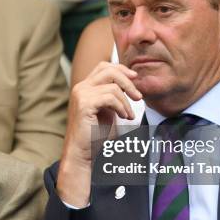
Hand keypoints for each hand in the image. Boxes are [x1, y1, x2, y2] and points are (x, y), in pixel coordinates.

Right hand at [57, 62, 141, 206]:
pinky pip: (111, 97)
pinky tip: (124, 117)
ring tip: (129, 115)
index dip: (121, 69)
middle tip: (138, 97)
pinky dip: (122, 107)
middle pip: (109, 70)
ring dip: (126, 101)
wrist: (82, 152)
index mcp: (85, 87)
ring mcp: (81, 94)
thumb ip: (114, 96)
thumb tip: (131, 84)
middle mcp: (81, 87)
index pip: (103, 66)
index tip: (135, 79)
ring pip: (113, 86)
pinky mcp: (85, 104)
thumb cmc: (94, 135)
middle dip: (128, 81)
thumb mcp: (107, 111)